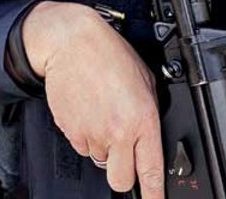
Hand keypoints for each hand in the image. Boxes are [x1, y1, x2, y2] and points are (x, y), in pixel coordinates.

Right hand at [22, 1, 165, 197]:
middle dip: (124, 174)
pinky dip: (86, 135)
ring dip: (103, 146)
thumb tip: (150, 135)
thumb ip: (150, 112)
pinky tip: (89, 110)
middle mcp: (117, 131)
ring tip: (103, 114)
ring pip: (99, 160)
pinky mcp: (71, 131)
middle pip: (120, 180)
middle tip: (124, 155)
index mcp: (142, 119)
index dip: (155, 194)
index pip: (151, 170)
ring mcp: (92, 133)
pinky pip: (81, 146)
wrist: (71, 41)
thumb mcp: (144, 80)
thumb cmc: (108, 54)